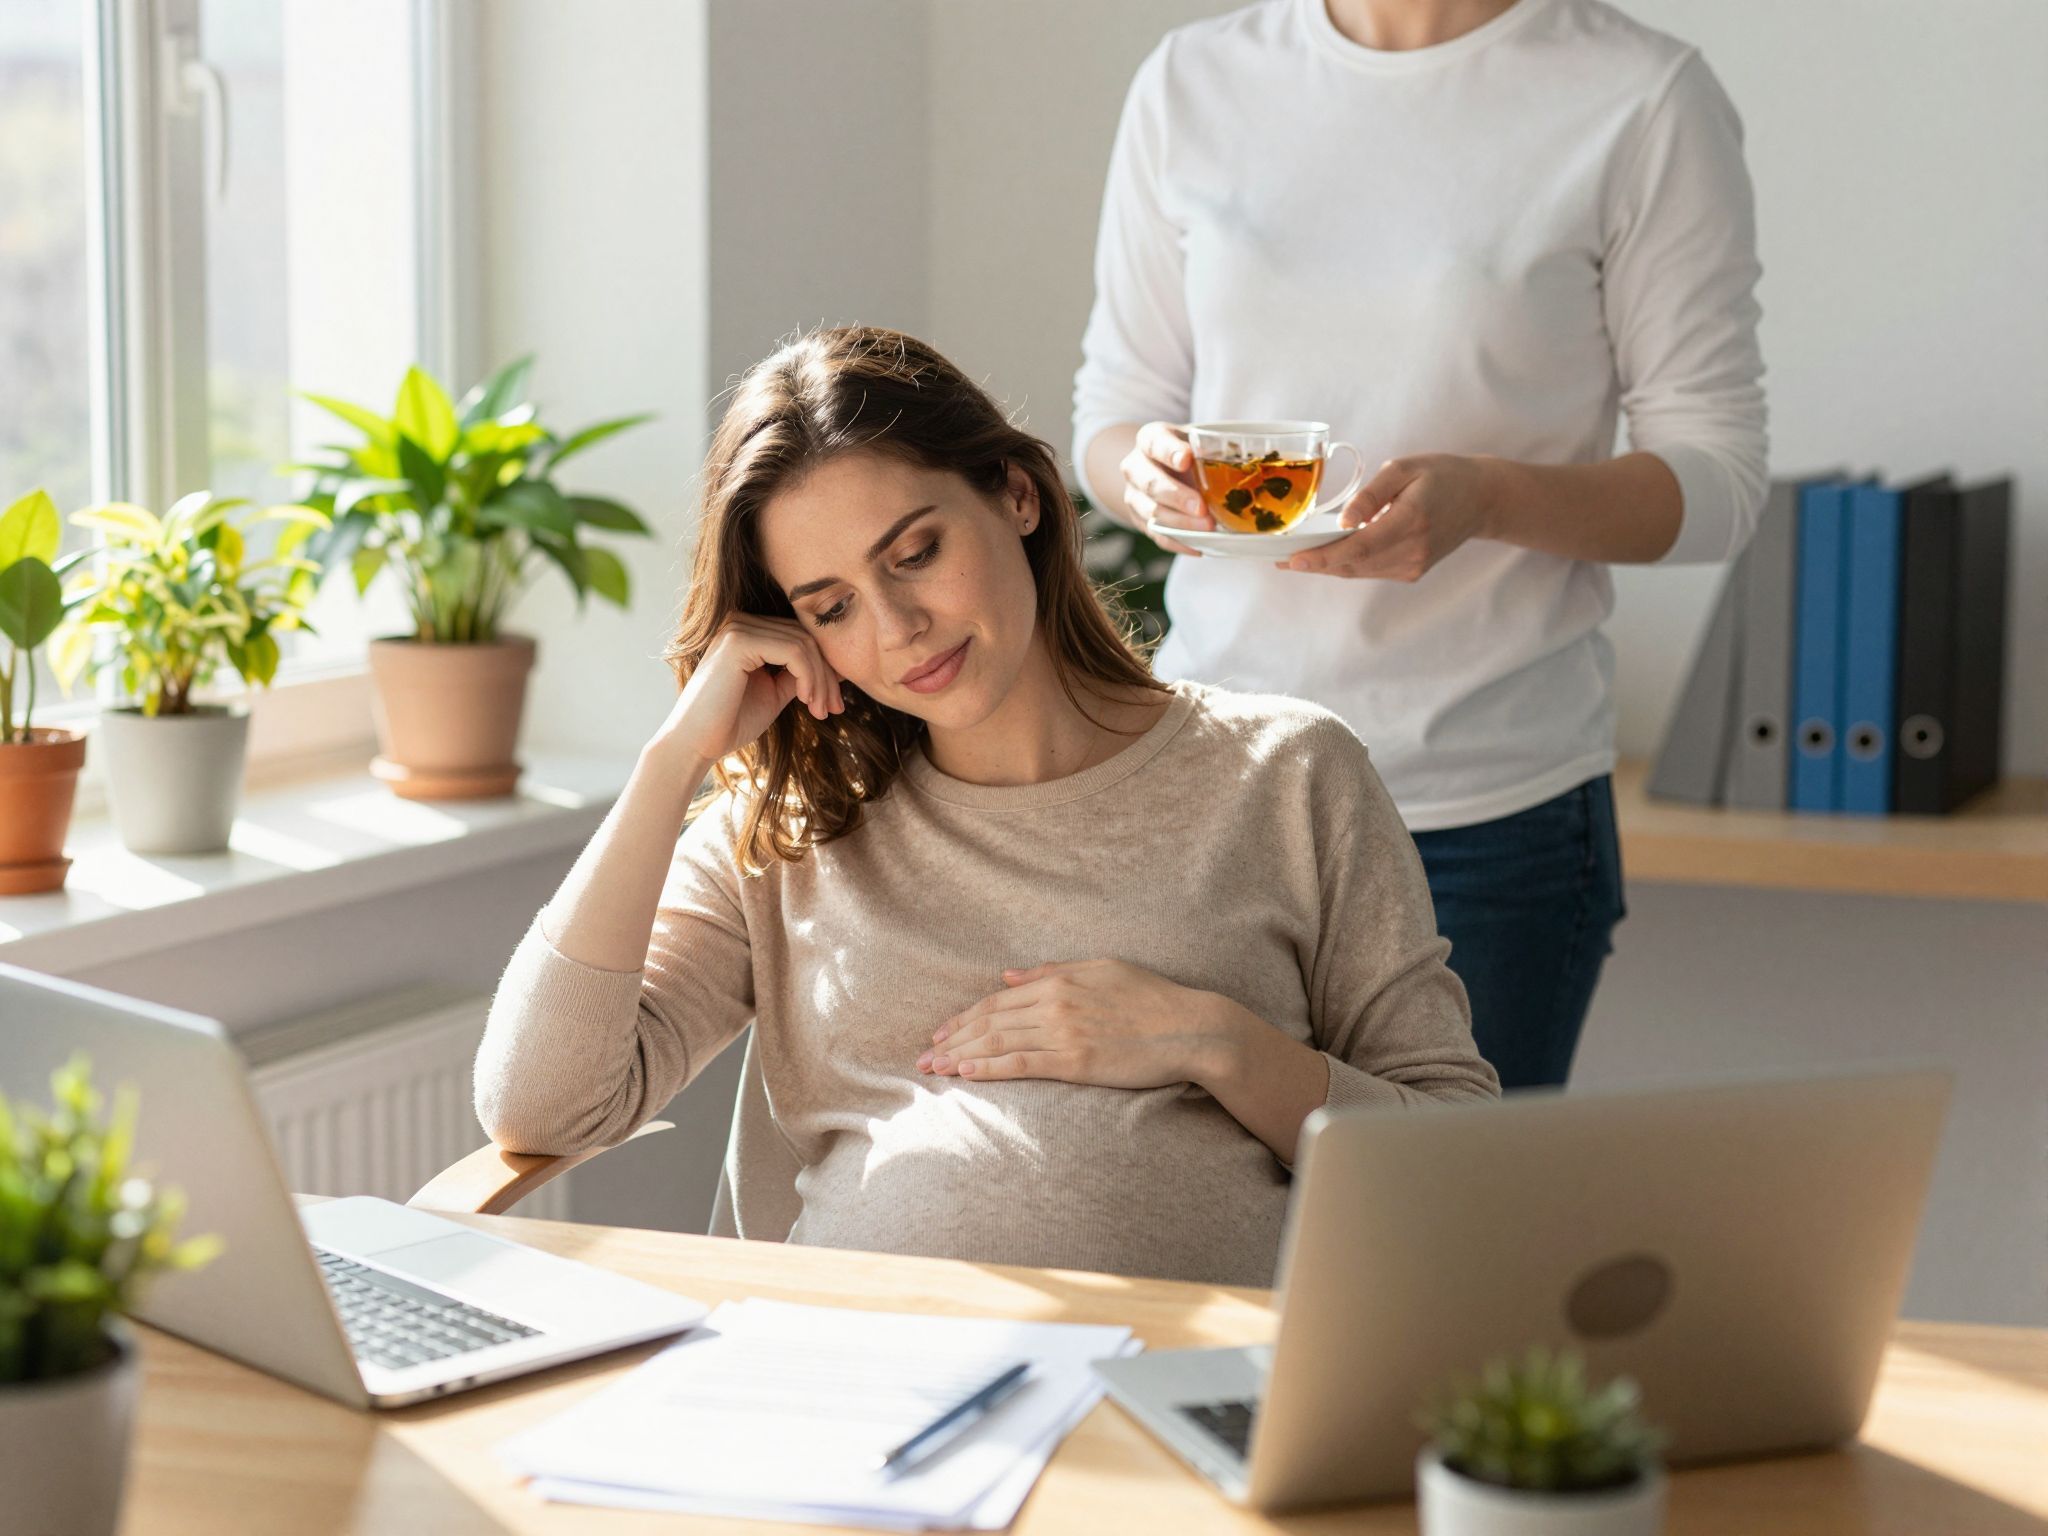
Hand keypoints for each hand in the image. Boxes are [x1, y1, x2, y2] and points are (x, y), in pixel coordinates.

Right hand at [650, 614, 844, 769]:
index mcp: (747, 631)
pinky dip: (809, 677)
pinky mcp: (739, 641)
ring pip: (803, 644)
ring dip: (821, 681)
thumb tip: (838, 667)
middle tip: (835, 709)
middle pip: (804, 637)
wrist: (697, 744)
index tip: (835, 704)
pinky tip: (807, 701)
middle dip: (827, 675)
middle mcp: (740, 622)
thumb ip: (800, 676)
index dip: (824, 669)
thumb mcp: (775, 693)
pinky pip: (793, 652)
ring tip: (822, 711)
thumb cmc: (731, 723)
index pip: (799, 637)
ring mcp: (737, 628)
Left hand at [916, 959, 1229, 1090]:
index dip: (966, 1017)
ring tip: (935, 1067)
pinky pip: (1022, 1064)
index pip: (998, 1001)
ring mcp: (1064, 1032)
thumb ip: (1053, 971)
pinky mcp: (1076, 1062)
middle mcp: (1056, 1002)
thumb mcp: (1103, 969)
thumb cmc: (1152, 999)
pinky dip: (990, 1068)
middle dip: (953, 1037)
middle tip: (926, 1054)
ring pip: (998, 1042)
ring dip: (961, 1054)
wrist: (1191, 1028)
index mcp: (1060, 980)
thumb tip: (1010, 975)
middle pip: (990, 1021)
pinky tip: (967, 1073)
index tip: (943, 1031)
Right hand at [1118, 421, 1207, 557]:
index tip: (1186, 459)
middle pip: (1150, 483)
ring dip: (1180, 522)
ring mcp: (1135, 496)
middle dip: (1177, 497)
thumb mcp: (1198, 439)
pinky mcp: (1141, 521)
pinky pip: (1157, 535)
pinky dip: (1178, 543)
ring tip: (1207, 528)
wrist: (1166, 470)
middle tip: (1201, 507)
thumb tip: (1241, 460)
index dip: (1169, 452)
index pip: (1154, 442)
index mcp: (1150, 439)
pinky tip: (1198, 546)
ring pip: (1152, 513)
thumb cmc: (1189, 451)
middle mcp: (1135, 467)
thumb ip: (1214, 447)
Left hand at [1280, 453, 1498, 580]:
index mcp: (1411, 521)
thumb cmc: (1443, 475)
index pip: (1359, 547)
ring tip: (1296, 559)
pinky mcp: (1412, 571)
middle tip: (1280, 560)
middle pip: (1354, 565)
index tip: (1293, 559)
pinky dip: (1347, 564)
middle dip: (1315, 564)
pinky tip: (1327, 556)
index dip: (1323, 556)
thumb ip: (1372, 494)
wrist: (1482, 499)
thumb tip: (1344, 520)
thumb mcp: (1406, 468)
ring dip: (1327, 566)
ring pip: (1359, 571)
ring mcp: (1413, 565)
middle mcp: (1412, 550)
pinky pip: (1371, 570)